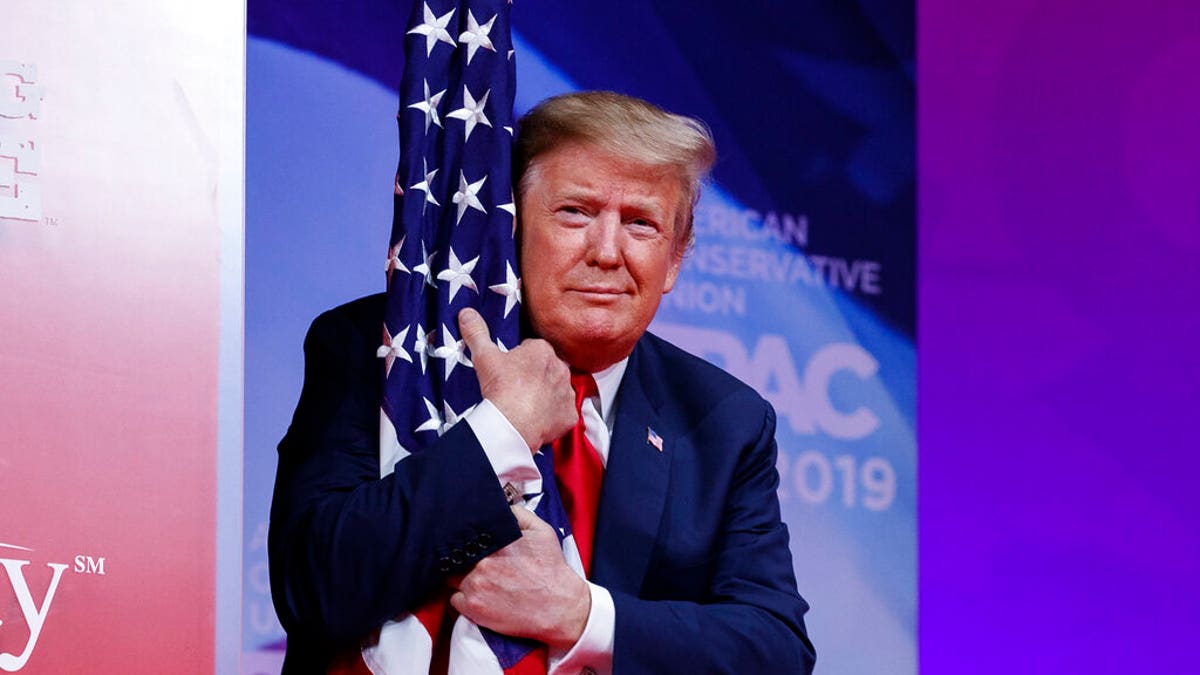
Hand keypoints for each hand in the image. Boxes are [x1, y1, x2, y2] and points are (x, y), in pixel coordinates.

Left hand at [449, 505, 590, 649]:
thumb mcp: (542, 532)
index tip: (470, 545)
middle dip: (464, 559)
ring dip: (462, 578)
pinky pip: (454, 599)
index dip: (465, 540)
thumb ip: (518, 514)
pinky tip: (479, 596)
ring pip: (452, 577)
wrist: (559, 607)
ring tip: (478, 580)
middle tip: (476, 563)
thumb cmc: (551, 570)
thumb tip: (501, 507)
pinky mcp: (473, 608)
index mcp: (495, 543)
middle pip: (457, 556)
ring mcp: (475, 586)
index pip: (464, 535)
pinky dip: (463, 598)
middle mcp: (482, 563)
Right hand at [458, 308, 576, 449]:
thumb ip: (477, 333)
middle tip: (516, 388)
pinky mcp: (569, 414)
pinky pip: (564, 413)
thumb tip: (467, 314)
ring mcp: (567, 392)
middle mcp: (561, 368)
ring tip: (526, 405)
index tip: (509, 370)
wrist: (512, 424)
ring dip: (546, 395)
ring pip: (557, 390)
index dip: (519, 359)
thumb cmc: (501, 388)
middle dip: (535, 376)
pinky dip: (554, 417)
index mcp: (543, 350)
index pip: (533, 349)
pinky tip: (538, 420)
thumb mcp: (484, 356)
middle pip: (547, 369)